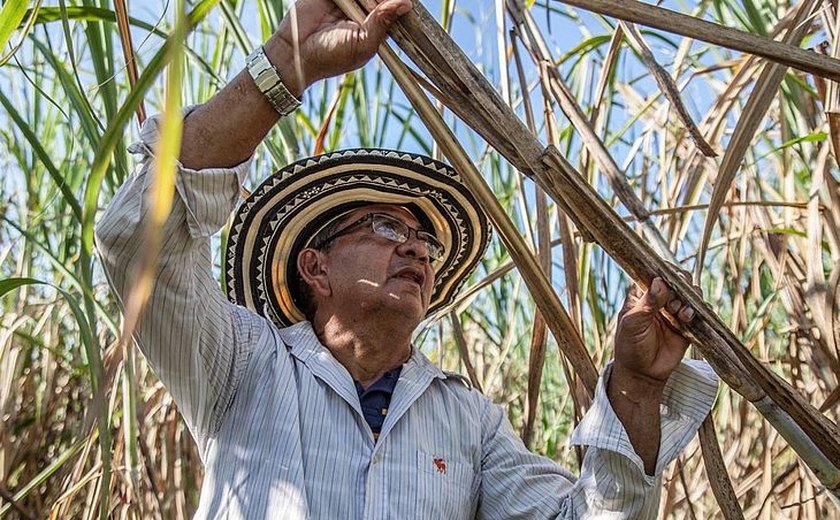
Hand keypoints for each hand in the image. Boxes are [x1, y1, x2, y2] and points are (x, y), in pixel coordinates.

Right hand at [270, 0, 412, 94]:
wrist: (296, 54)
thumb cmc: (331, 57)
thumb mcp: (363, 43)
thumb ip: (382, 22)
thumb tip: (406, 3)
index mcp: (375, 26)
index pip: (392, 6)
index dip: (395, 2)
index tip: (403, 2)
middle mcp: (362, 11)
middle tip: (366, 7)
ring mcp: (346, 1)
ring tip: (351, 12)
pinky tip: (343, 2)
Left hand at [613, 276, 696, 386]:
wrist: (643, 373)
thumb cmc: (630, 347)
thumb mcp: (633, 324)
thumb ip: (647, 303)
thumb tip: (660, 282)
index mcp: (640, 295)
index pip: (654, 274)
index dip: (663, 273)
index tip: (668, 280)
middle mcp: (658, 299)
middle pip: (676, 280)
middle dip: (679, 285)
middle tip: (674, 300)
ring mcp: (673, 310)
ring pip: (689, 293)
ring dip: (688, 298)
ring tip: (679, 311)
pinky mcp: (686, 324)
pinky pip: (697, 310)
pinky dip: (696, 310)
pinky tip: (686, 318)